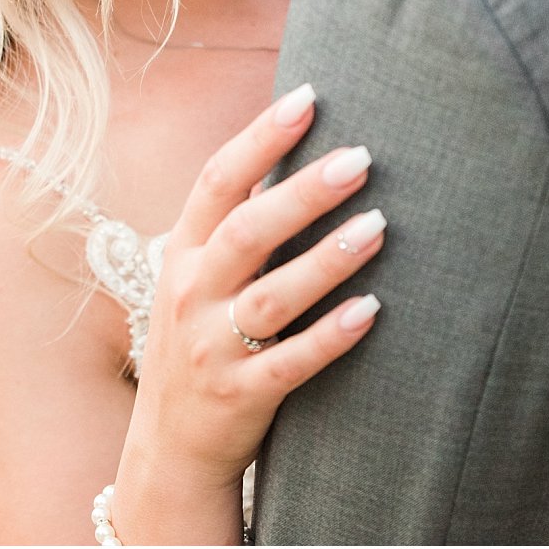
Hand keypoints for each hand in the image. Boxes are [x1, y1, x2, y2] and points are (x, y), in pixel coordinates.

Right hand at [111, 83, 383, 542]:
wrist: (169, 449)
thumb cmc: (201, 340)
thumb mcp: (196, 277)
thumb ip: (235, 223)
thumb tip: (292, 148)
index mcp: (182, 253)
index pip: (216, 182)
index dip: (260, 138)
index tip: (308, 99)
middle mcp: (189, 295)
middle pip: (247, 232)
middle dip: (303, 193)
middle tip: (361, 159)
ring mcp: (211, 348)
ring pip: (270, 297)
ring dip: (326, 259)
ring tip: (379, 226)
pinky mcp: (240, 396)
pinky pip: (288, 363)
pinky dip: (330, 336)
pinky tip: (371, 310)